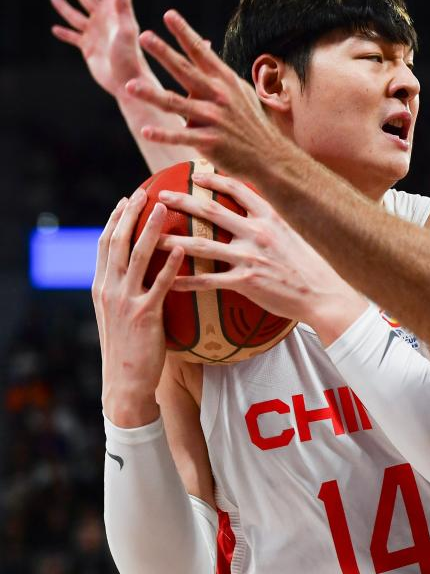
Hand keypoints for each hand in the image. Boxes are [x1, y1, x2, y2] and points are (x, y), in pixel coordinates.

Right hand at [51, 0, 155, 100]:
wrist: (128, 84)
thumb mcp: (127, 30)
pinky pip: (73, 37)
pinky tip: (55, 29)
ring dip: (65, 7)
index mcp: (114, 12)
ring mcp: (96, 34)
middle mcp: (104, 20)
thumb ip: (124, 7)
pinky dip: (64, 33)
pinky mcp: (89, 49)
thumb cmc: (131, 58)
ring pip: (76, 15)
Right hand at [94, 189, 184, 426]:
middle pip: (117, 242)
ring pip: (137, 257)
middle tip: (147, 192)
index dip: (116, 219)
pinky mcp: (145, 315)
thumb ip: (127, 289)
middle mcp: (109, 289)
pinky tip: (182, 248)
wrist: (125, 381)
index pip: (105, 244)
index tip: (129, 198)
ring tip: (165, 208)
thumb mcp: (119, 313)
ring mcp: (125, 301)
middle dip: (131, 214)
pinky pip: (161, 284)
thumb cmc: (130, 346)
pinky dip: (171, 264)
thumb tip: (143, 268)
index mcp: (101, 286)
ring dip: (151, 230)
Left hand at [125, 10, 289, 176]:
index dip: (185, 33)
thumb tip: (206, 51)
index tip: (169, 15)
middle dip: (164, 53)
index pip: (201, 52)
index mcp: (225, 81)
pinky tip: (146, 131)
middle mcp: (219, 96)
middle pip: (186, 71)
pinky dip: (163, 135)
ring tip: (130, 86)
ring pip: (177, 104)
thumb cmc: (252, 124)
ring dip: (152, 95)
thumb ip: (220, 74)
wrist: (269, 156)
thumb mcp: (241, 93)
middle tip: (144, 36)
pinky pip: (182, 137)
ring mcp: (214, 119)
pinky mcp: (210, 142)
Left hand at [155, 171, 365, 342]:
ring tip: (150, 240)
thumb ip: (276, 222)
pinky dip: (186, 280)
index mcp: (271, 217)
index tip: (194, 175)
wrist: (326, 294)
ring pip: (201, 245)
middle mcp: (258, 232)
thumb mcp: (298, 234)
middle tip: (159, 197)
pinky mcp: (247, 282)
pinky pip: (208, 280)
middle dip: (181, 201)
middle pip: (211, 211)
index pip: (238, 189)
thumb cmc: (314, 267)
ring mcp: (251, 257)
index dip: (213, 179)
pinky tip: (168, 281)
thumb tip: (263, 213)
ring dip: (172, 241)